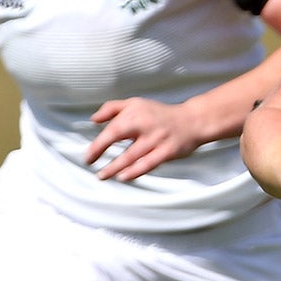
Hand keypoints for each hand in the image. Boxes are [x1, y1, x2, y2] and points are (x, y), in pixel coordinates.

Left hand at [86, 98, 209, 181]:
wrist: (192, 120)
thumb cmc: (160, 114)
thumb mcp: (135, 104)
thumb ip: (112, 108)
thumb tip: (94, 119)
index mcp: (135, 113)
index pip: (111, 129)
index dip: (98, 145)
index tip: (89, 157)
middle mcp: (145, 125)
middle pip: (118, 139)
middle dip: (102, 155)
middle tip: (91, 167)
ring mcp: (157, 139)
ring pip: (131, 156)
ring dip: (114, 168)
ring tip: (103, 176)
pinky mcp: (168, 151)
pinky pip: (149, 164)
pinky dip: (135, 172)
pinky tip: (123, 177)